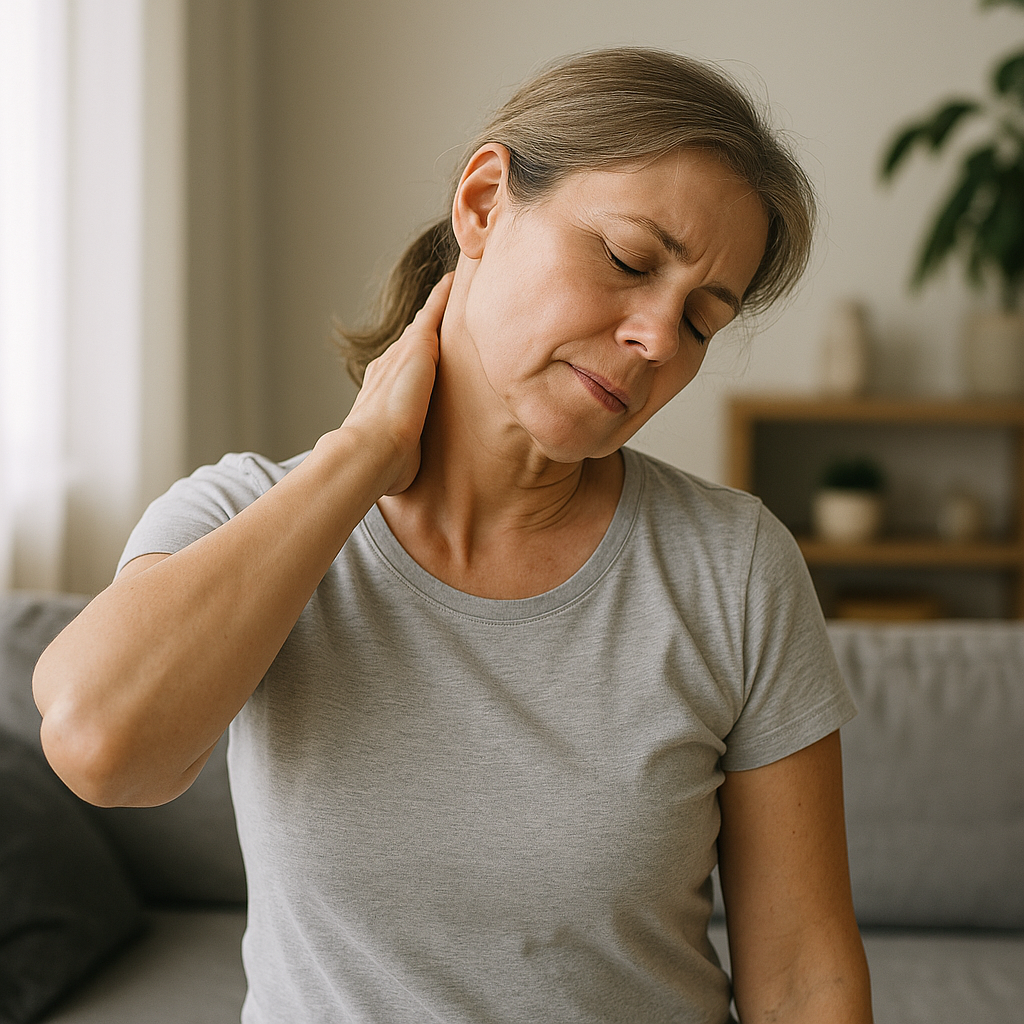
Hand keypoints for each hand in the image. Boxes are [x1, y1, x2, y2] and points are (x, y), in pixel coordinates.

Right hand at [340, 272, 453, 494]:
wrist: (369, 453)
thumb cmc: (380, 467)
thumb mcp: (392, 457)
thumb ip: (400, 454)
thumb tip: (399, 476)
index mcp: (381, 393)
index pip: (401, 370)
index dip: (413, 358)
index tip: (423, 348)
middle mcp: (388, 367)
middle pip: (412, 339)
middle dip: (425, 323)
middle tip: (441, 302)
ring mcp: (402, 355)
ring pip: (424, 322)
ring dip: (437, 304)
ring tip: (453, 283)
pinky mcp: (419, 347)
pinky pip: (435, 311)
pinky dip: (445, 294)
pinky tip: (459, 277)